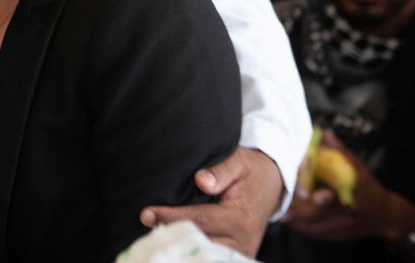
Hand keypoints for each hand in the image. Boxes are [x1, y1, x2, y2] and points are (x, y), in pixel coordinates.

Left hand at [140, 146, 282, 256]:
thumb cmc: (249, 170)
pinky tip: (170, 245)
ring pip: (202, 255)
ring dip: (178, 248)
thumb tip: (201, 181)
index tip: (145, 214)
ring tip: (151, 239)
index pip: (199, 221)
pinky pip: (209, 257)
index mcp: (240, 218)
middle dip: (170, 237)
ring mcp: (240, 254)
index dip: (170, 218)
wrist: (271, 185)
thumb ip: (220, 170)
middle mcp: (241, 242)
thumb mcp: (238, 160)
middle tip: (143, 230)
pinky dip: (190, 253)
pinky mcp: (236, 258)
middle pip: (198, 244)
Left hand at [285, 130, 414, 243]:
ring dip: (300, 225)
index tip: (309, 196)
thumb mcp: (358, 167)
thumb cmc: (369, 189)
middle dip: (303, 215)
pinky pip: (321, 236)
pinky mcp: (342, 236)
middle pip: (324, 216)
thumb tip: (325, 133)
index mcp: (354, 193)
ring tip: (284, 219)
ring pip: (320, 229)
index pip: (339, 196)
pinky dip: (307, 232)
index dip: (324, 199)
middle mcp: (349, 212)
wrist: (387, 216)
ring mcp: (346, 227)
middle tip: (284, 212)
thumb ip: (340, 152)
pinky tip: (295, 226)